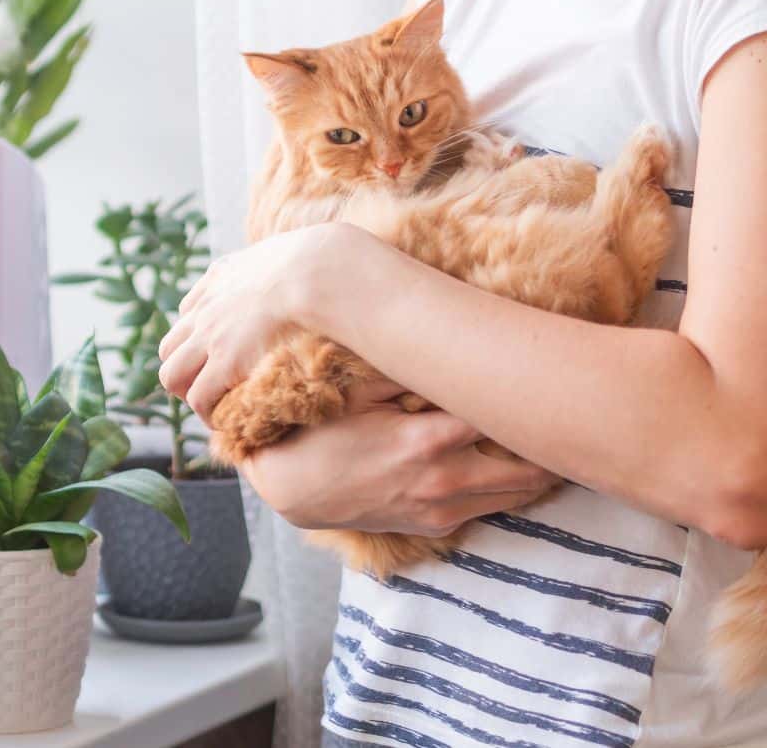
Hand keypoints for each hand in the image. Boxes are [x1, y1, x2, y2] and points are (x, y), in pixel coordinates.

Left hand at [159, 222, 366, 423]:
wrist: (316, 273)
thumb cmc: (319, 261)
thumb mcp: (290, 248)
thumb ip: (285, 259)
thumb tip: (312, 259)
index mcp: (220, 277)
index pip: (189, 313)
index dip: (201, 338)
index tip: (220, 353)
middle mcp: (205, 309)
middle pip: (170, 347)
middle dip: (185, 368)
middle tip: (212, 384)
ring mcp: (209, 337)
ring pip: (171, 375)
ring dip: (188, 392)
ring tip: (214, 406)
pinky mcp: (222, 362)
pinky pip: (198, 398)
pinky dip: (207, 412)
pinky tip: (227, 418)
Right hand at [240, 393, 558, 536]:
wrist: (292, 489)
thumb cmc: (321, 433)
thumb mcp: (358, 390)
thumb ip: (406, 370)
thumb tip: (451, 347)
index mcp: (429, 440)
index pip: (503, 421)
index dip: (534, 402)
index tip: (558, 383)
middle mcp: (445, 480)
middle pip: (527, 467)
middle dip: (555, 447)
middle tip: (580, 419)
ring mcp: (441, 508)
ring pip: (515, 495)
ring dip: (540, 472)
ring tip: (562, 444)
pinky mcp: (433, 525)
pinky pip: (489, 509)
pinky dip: (511, 489)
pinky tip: (524, 469)